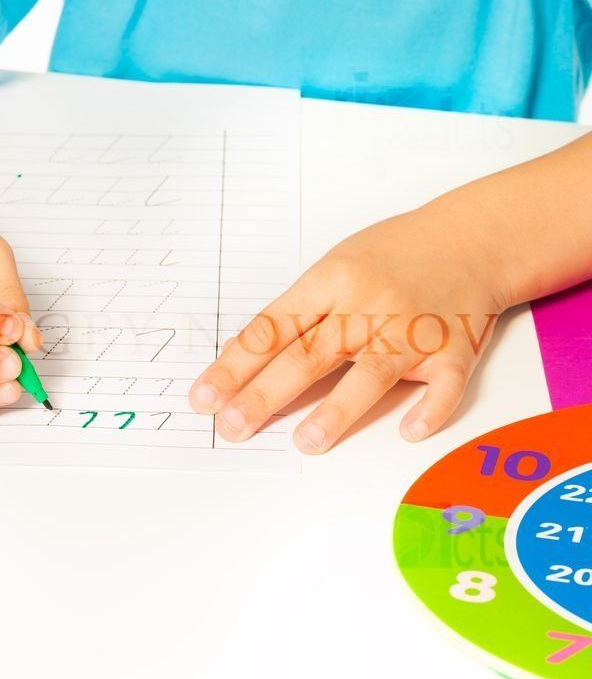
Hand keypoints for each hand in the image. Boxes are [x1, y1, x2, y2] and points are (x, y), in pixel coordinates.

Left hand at [188, 203, 512, 452]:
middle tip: (232, 428)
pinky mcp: (456, 350)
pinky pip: (442, 385)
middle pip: (309, 355)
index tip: (204, 398)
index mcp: (330, 281)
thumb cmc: (393, 255)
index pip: (271, 329)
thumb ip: (295, 312)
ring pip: (370, 373)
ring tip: (305, 442)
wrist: (473, 236)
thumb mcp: (335, 266)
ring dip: (338, 409)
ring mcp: (413, 329)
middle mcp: (367, 306)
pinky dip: (428, 409)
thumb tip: (242, 358)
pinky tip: (407, 431)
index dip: (234, 366)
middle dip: (265, 394)